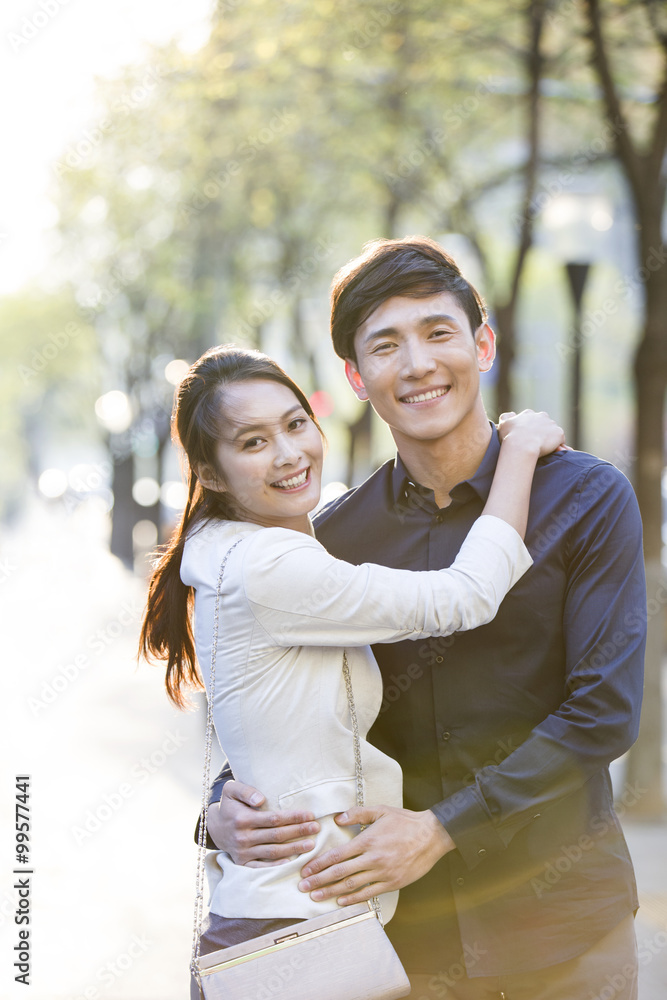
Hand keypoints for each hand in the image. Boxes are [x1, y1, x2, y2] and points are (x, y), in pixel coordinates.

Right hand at [207, 780, 320, 865]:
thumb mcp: (231, 789)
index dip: (293, 817)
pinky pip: (262, 867)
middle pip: (277, 835)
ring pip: (273, 852)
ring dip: (294, 849)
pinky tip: (292, 862)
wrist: (214, 826)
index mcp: (242, 819)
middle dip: (298, 832)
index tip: (310, 814)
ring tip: (311, 845)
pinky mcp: (242, 863)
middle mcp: (243, 837)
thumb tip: (261, 799)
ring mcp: (243, 852)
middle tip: (316, 828)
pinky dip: (277, 865)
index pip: (273, 819)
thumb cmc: (229, 804)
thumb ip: (246, 791)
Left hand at [298, 805, 454, 904]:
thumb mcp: (381, 810)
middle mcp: (373, 858)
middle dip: (319, 880)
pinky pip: (369, 893)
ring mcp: (383, 872)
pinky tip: (341, 901)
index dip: (319, 864)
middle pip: (340, 872)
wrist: (432, 835)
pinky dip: (353, 899)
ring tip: (316, 896)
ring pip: (352, 885)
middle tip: (303, 887)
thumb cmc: (405, 822)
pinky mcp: (392, 883)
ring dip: (332, 892)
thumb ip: (357, 813)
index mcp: (368, 840)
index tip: (306, 870)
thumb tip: (337, 819)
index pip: (337, 855)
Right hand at [498, 409, 566, 456]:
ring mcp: (551, 424)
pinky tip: (551, 452)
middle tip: (535, 443)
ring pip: (552, 431)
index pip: (532, 419)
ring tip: (543, 449)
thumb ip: (506, 417)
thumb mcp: (503, 424)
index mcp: (528, 414)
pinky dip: (557, 445)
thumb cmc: (510, 437)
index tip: (527, 437)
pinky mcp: (559, 433)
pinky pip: (560, 440)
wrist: (521, 446)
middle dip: (541, 431)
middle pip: (544, 423)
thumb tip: (512, 414)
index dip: (530, 428)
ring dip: (549, 438)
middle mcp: (541, 416)